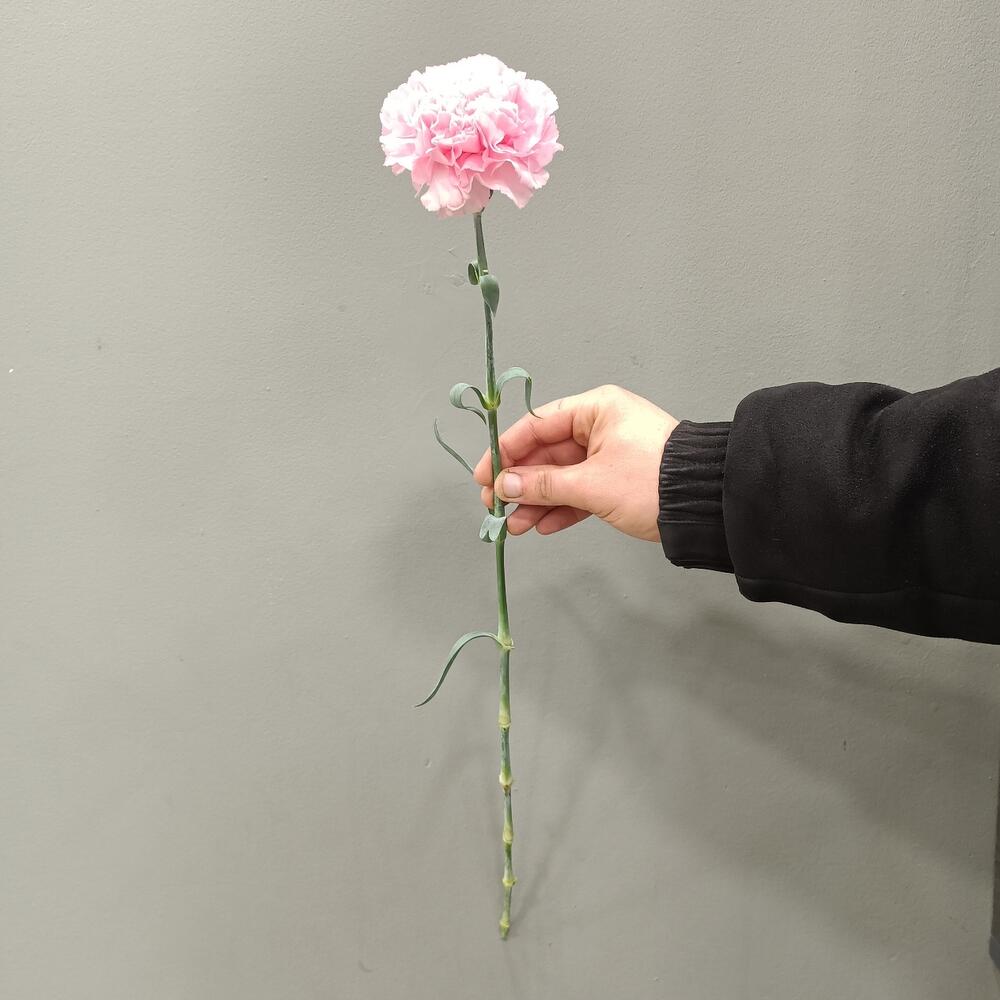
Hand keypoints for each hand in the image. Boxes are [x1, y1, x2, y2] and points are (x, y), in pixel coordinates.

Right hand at [474, 384, 679, 541]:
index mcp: (596, 410)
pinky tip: (540, 525)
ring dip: (536, 501)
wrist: (706, 505)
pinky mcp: (618, 480)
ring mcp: (609, 454)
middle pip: (546, 452)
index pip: (537, 425)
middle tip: (495, 505)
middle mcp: (601, 426)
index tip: (485, 475)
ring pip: (561, 476)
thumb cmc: (654, 481)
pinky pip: (579, 491)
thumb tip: (506, 485)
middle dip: (520, 482)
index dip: (506, 450)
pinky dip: (560, 508)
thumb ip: (543, 484)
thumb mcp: (591, 483)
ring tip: (514, 525)